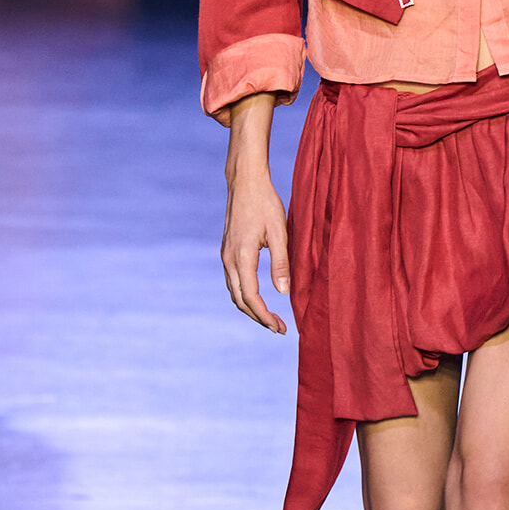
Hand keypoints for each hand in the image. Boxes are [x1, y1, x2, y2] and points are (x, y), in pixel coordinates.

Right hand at [221, 96, 289, 332]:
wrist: (245, 181)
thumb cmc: (265, 203)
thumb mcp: (280, 232)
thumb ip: (281, 262)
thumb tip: (283, 292)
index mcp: (241, 257)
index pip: (251, 297)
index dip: (265, 316)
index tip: (281, 328)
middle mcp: (228, 259)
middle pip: (239, 300)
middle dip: (258, 317)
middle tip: (279, 327)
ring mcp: (225, 255)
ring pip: (234, 292)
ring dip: (250, 308)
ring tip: (270, 318)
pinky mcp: (227, 250)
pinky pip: (233, 281)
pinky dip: (244, 295)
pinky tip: (258, 297)